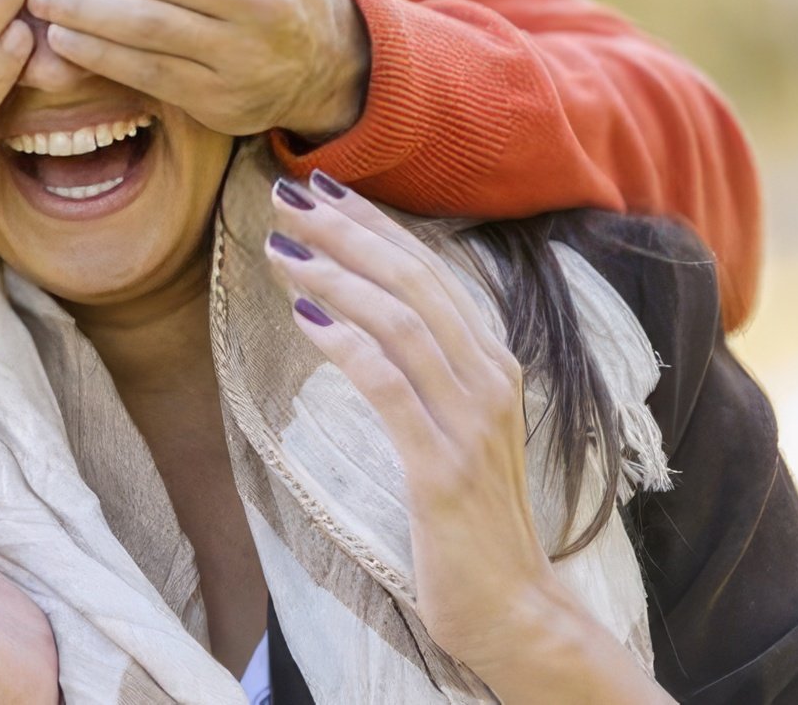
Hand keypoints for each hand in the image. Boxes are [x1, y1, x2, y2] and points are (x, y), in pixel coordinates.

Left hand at [264, 175, 668, 702]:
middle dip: (348, 231)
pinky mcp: (443, 469)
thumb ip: (423, 374)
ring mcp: (470, 423)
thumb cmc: (471, 521)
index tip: (324, 187)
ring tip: (282, 248)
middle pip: (413, 281)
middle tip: (287, 195)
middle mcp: (490, 380)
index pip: (430, 271)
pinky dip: (347, 345)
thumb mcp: (454, 431)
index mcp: (493, 364)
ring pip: (401, 322)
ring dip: (337, 277)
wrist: (515, 610)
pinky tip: (304, 320)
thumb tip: (363, 319)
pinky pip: (391, 388)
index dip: (376, 223)